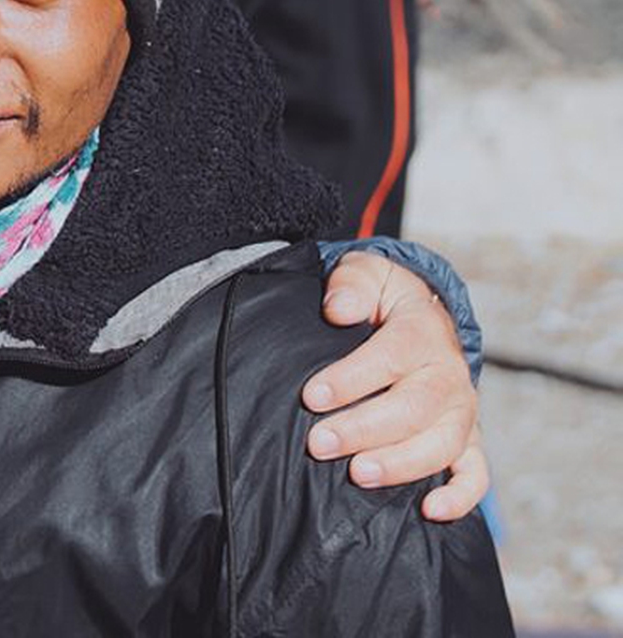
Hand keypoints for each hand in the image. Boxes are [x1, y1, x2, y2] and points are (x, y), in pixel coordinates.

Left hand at [302, 251, 485, 520]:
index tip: (311, 397)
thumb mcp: (366, 275)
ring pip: (441, 444)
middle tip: (320, 444)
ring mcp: (461, 411)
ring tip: (359, 474)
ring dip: (401, 463)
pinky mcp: (467, 440)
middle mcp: (448, 375)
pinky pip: (476, 473)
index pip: (390, 357)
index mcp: (422, 332)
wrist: (421, 316)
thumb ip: (351, 285)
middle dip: (364, 429)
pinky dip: (461, 496)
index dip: (350, 379)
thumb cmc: (383, 299)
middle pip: (414, 408)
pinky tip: (431, 510)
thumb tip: (338, 309)